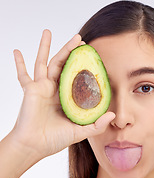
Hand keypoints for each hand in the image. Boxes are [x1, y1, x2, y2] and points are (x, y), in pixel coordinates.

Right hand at [12, 30, 114, 158]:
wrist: (34, 146)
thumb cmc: (55, 139)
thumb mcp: (80, 132)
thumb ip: (97, 125)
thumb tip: (112, 115)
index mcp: (67, 97)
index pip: (77, 76)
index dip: (84, 65)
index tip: (91, 54)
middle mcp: (55, 89)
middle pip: (63, 64)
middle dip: (70, 50)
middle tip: (78, 38)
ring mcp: (42, 88)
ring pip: (44, 62)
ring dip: (45, 47)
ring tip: (47, 31)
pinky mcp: (30, 90)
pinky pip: (23, 75)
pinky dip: (19, 64)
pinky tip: (16, 51)